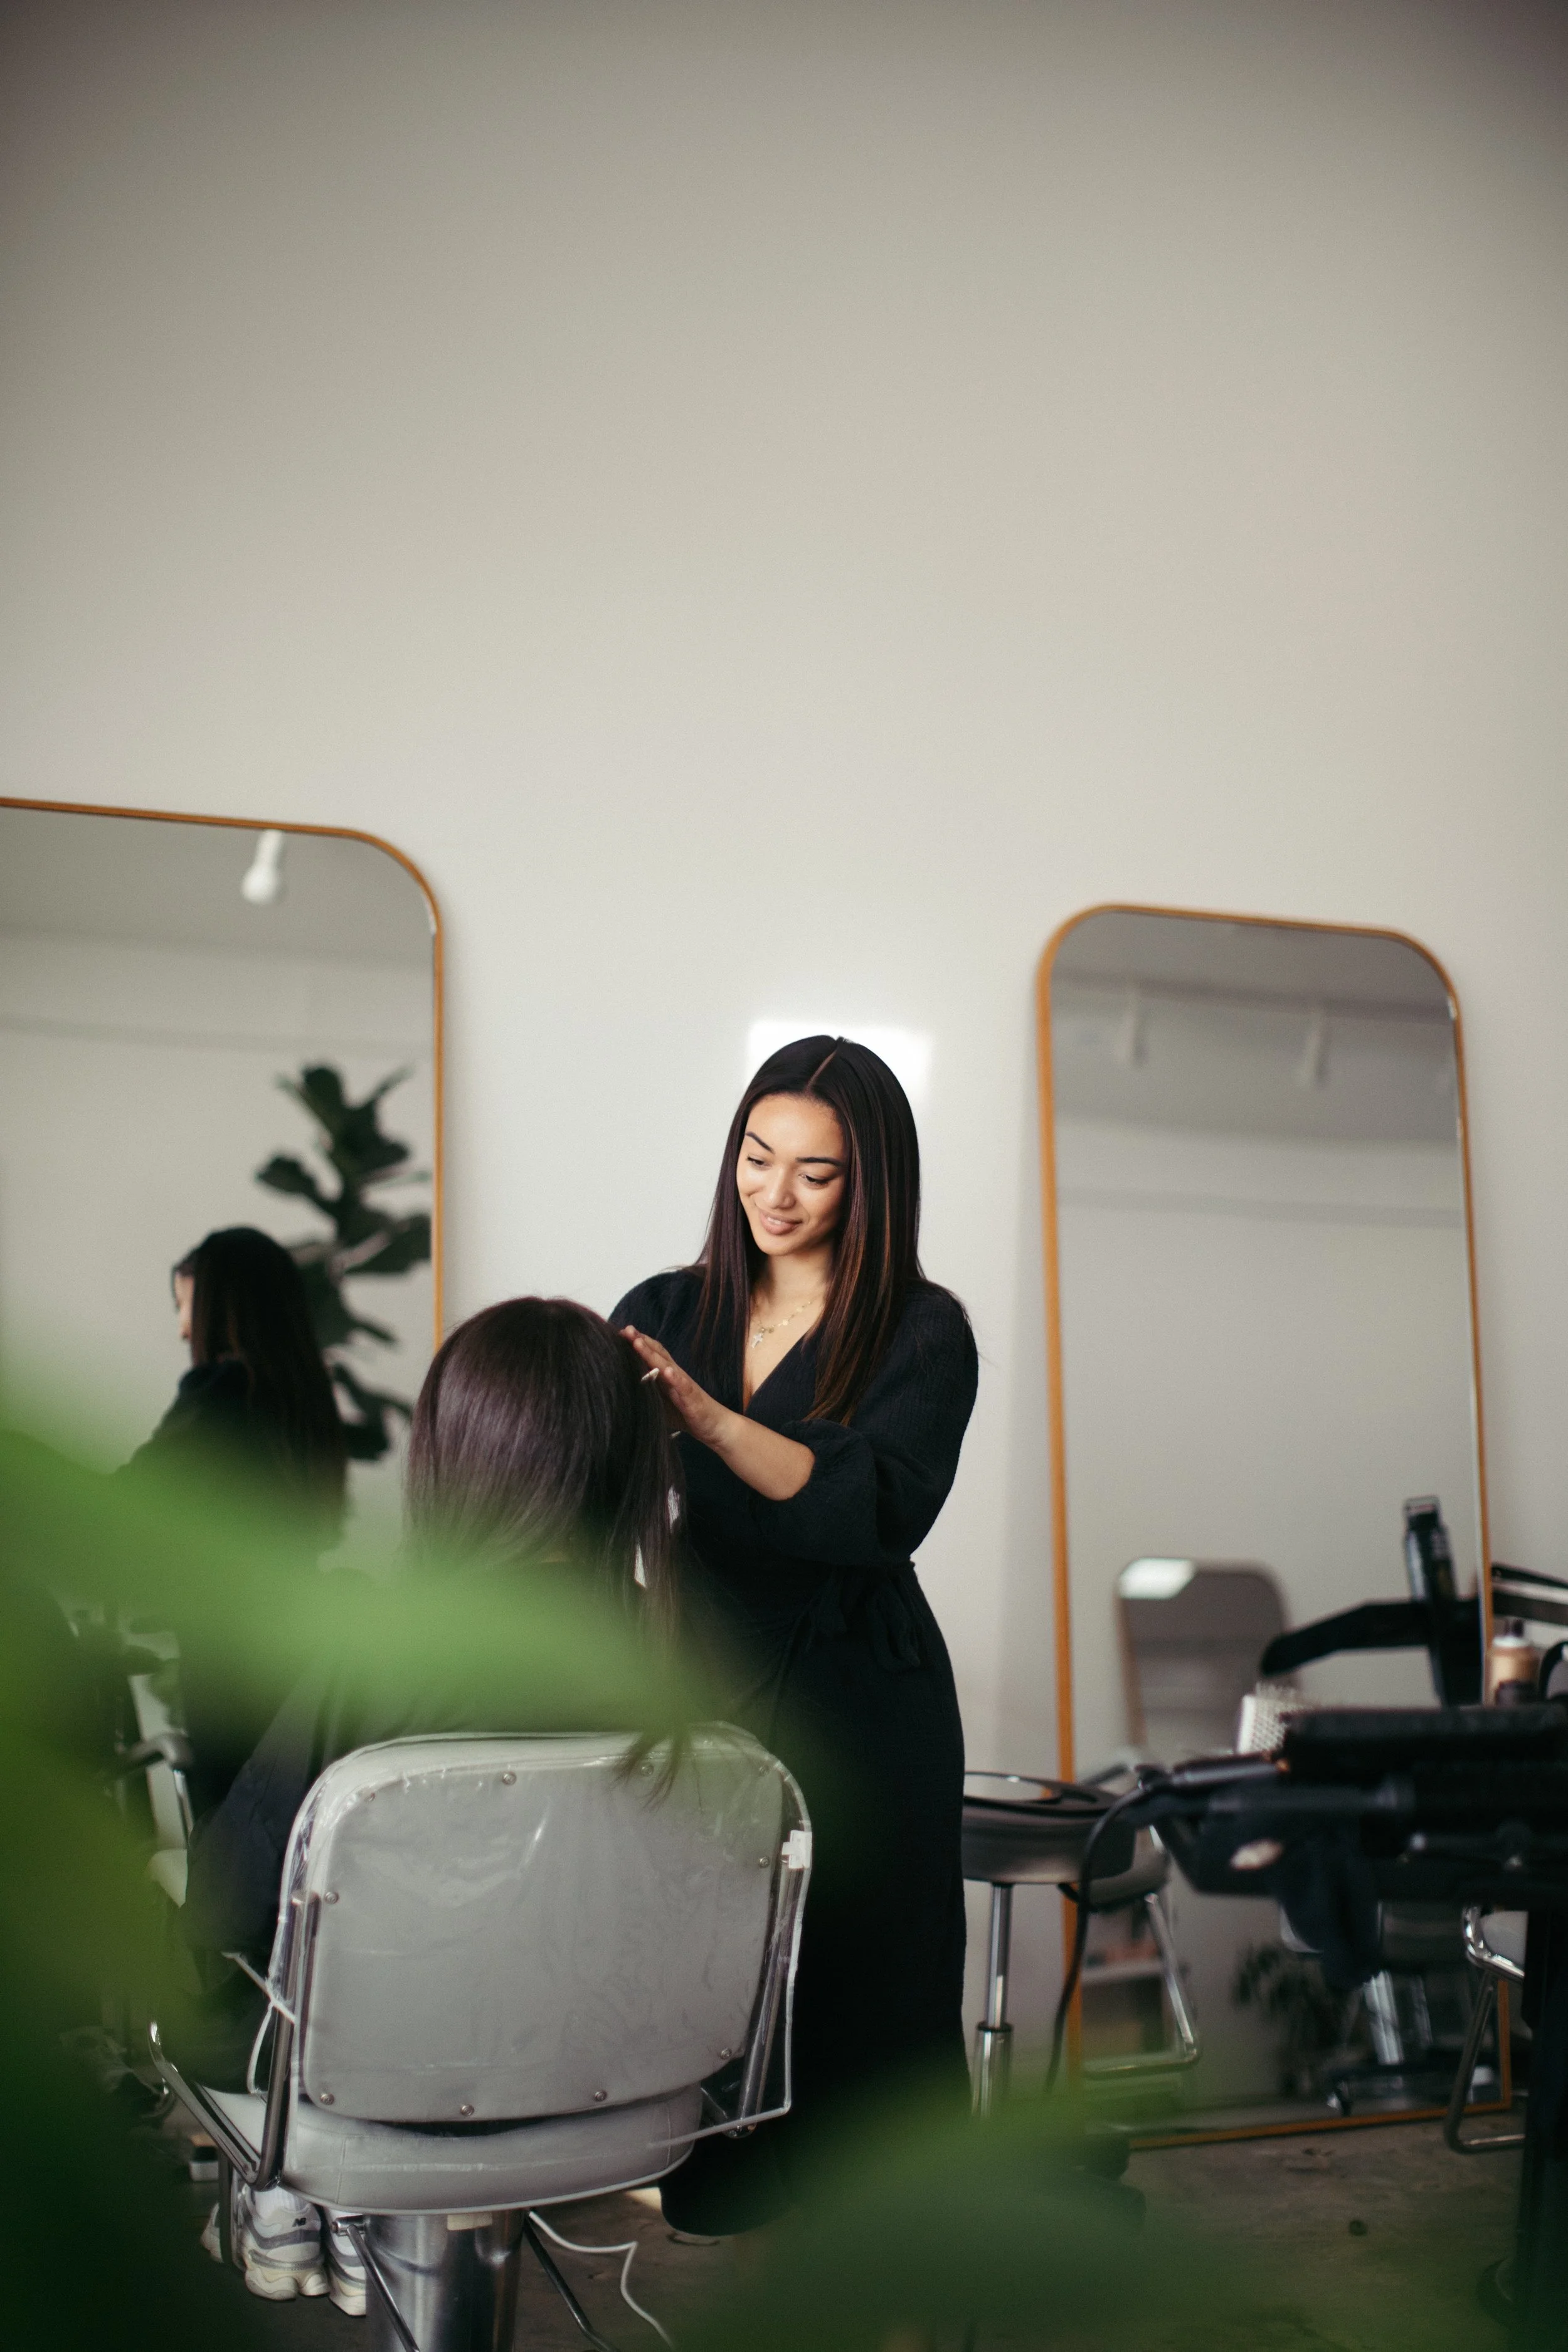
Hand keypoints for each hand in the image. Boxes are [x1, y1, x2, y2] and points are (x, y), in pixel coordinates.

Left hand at [622, 1327, 731, 1448]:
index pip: (650, 1354)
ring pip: (667, 1365)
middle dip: (640, 1341)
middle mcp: (674, 1375)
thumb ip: (645, 1393)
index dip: (636, 1343)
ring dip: (651, 1354)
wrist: (715, 1426)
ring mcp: (684, 1384)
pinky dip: (675, 1377)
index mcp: (666, 1375)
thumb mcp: (660, 1403)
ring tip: (638, 1343)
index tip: (618, 1334)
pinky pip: (684, 1386)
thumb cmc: (686, 1414)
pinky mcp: (692, 1398)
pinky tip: (667, 1371)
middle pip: (657, 1353)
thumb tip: (622, 1392)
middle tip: (625, 1329)